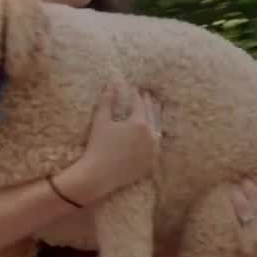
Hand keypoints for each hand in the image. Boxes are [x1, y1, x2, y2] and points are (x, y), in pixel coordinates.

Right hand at [55, 74, 161, 205]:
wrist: (98, 175)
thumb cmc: (98, 146)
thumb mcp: (101, 120)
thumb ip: (108, 99)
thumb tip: (112, 81)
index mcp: (140, 123)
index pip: (141, 103)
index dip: (137, 95)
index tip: (135, 88)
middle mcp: (151, 136)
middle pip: (153, 114)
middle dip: (150, 103)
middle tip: (147, 95)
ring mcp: (153, 150)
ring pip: (158, 130)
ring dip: (156, 118)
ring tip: (154, 110)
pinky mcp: (151, 162)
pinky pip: (157, 146)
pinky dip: (156, 136)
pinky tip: (154, 133)